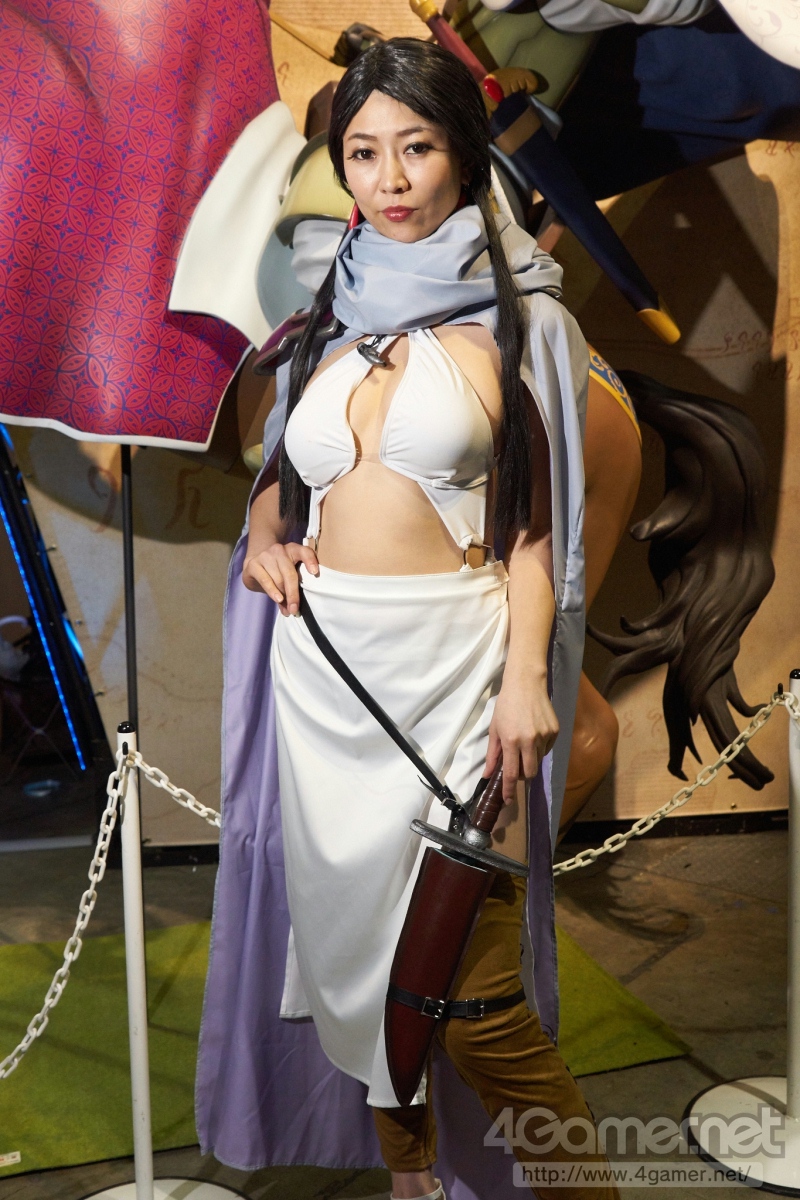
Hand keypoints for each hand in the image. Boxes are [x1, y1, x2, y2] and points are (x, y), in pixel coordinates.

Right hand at [242, 541, 318, 615]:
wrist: (254, 563)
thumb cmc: (276, 571)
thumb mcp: (286, 576)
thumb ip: (291, 588)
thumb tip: (292, 610)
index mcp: (293, 550)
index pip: (304, 551)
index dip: (310, 561)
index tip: (315, 573)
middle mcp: (280, 550)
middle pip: (289, 573)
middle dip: (293, 593)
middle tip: (295, 609)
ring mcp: (266, 556)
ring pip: (278, 579)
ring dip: (283, 596)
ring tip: (287, 609)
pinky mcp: (253, 564)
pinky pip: (265, 580)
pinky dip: (272, 592)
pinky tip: (278, 599)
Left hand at [485, 670, 558, 801]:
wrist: (526, 684)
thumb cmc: (506, 706)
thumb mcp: (495, 729)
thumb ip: (492, 754)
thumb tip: (488, 775)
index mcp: (511, 741)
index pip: (512, 774)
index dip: (509, 790)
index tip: (508, 800)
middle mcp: (529, 740)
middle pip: (530, 773)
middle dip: (523, 777)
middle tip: (516, 768)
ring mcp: (544, 736)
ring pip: (539, 761)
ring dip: (530, 759)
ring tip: (524, 743)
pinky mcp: (555, 731)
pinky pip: (547, 749)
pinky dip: (539, 748)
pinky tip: (533, 734)